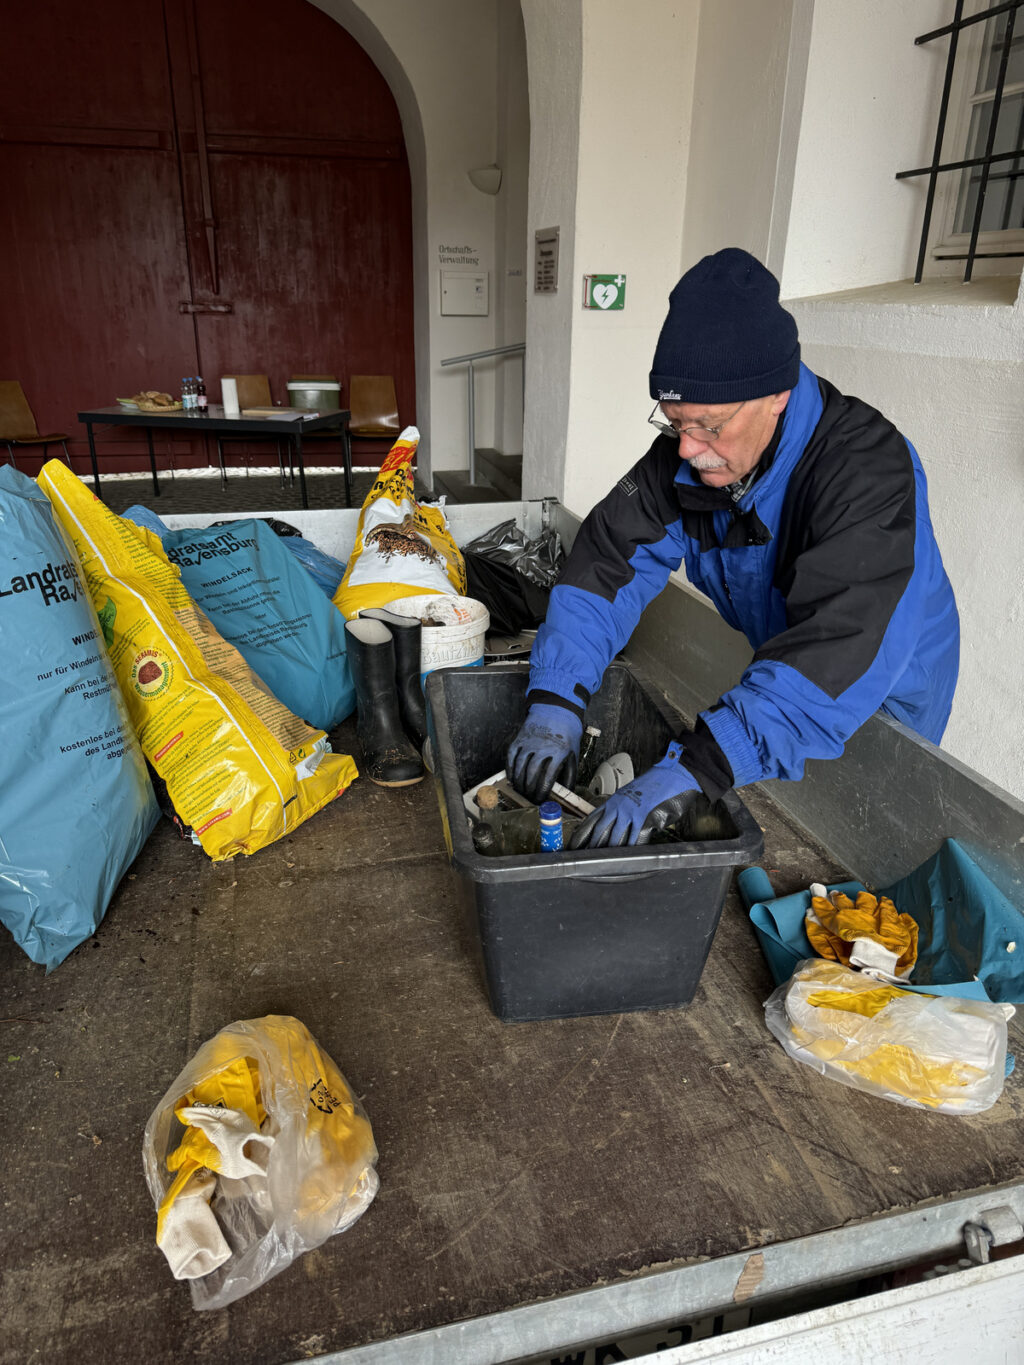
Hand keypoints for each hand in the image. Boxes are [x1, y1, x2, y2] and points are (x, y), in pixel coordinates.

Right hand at [507, 703, 582, 802]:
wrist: (556, 711)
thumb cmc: (566, 735)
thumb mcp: (573, 753)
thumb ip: (570, 774)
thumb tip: (567, 792)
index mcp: (558, 752)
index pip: (548, 776)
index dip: (542, 791)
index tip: (540, 799)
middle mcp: (542, 747)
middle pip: (531, 773)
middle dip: (529, 789)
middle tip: (529, 798)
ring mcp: (529, 742)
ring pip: (520, 766)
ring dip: (519, 782)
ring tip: (521, 791)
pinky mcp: (519, 739)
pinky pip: (511, 756)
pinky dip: (510, 769)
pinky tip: (512, 779)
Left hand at [569, 742, 699, 847]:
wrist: (662, 776)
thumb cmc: (646, 787)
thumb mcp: (626, 795)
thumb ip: (618, 808)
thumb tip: (613, 822)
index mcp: (611, 801)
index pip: (593, 818)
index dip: (584, 832)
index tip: (578, 843)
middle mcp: (616, 806)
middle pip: (600, 828)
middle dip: (594, 843)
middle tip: (588, 854)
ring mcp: (628, 811)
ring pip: (615, 834)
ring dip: (610, 847)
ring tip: (605, 858)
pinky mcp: (640, 816)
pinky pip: (633, 834)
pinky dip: (630, 845)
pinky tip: (627, 853)